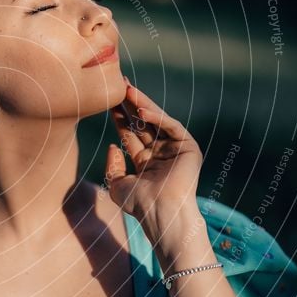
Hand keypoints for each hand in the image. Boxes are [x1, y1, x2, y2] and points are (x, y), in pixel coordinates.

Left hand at [104, 76, 203, 230]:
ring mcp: (175, 149)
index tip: (108, 100)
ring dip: (142, 103)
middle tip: (119, 83)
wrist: (161, 213)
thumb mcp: (117, 184)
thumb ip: (112, 165)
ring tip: (127, 89)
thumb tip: (113, 146)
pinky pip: (172, 126)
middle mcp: (161, 153)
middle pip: (143, 123)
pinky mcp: (188, 147)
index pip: (130, 133)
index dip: (119, 117)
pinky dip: (158, 116)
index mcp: (146, 161)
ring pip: (157, 121)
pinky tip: (141, 108)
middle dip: (131, 104)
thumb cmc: (139, 204)